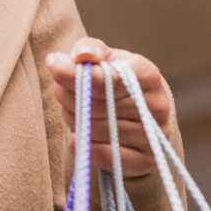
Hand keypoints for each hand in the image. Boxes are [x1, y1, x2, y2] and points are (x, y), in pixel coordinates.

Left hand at [46, 37, 171, 177]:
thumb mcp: (105, 58)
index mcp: (147, 74)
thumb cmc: (115, 80)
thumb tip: (81, 55)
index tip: (54, 66)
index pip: (107, 79)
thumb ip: (90, 49)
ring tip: (77, 112)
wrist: (139, 112)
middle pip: (95, 105)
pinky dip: (82, 145)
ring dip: (75, 121)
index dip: (75, 74)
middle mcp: (156, 105)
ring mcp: (154, 136)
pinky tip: (81, 133)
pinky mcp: (146, 161)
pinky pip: (101, 155)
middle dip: (70, 98)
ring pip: (95, 130)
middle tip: (64, 92)